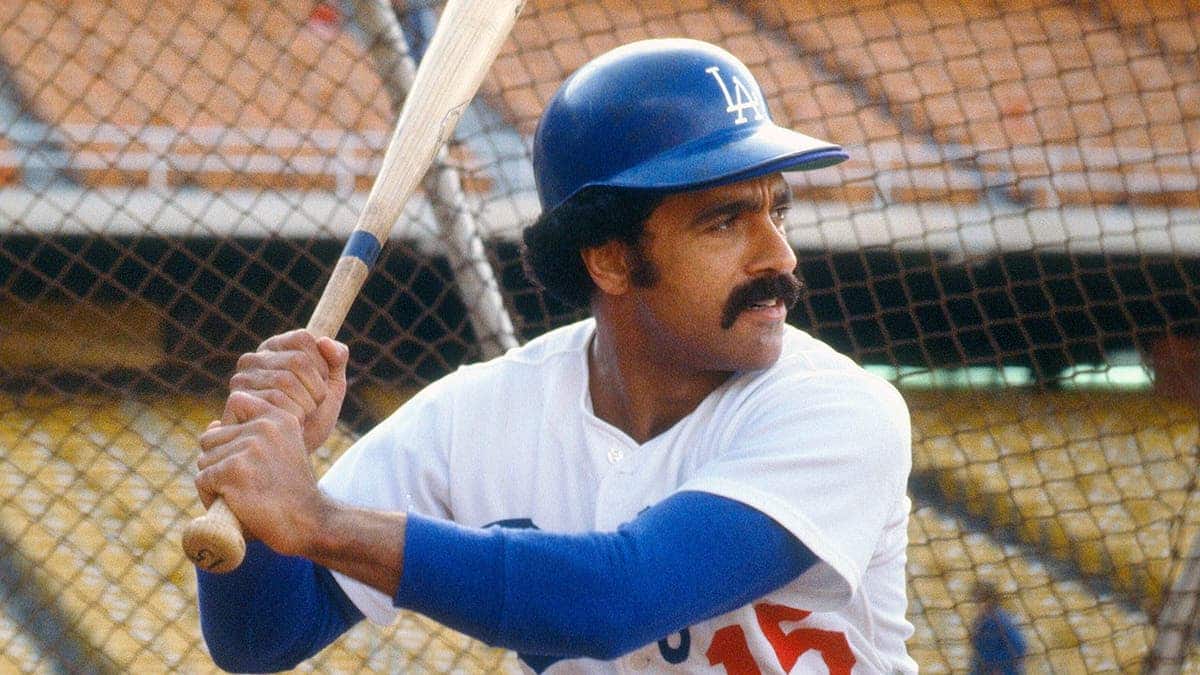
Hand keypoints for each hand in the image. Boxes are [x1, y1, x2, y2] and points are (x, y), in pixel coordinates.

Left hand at [195, 392, 330, 556]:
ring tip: (242, 495)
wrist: (308, 522)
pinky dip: (211, 497)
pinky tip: (235, 504)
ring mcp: (249, 447)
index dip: (232, 430)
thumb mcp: (280, 452)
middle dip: (219, 462)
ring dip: (215, 481)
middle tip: (246, 482)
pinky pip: (202, 480)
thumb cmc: (290, 491)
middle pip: (211, 438)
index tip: (252, 456)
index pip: (236, 401)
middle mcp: (265, 426)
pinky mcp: (234, 470)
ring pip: (204, 460)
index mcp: (280, 416)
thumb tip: (212, 426)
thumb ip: (248, 434)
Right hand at [226, 329, 348, 452]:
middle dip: (316, 390)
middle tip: (310, 408)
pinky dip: (292, 417)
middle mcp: (253, 359)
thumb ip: (336, 359)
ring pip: (287, 381)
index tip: (320, 385)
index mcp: (275, 348)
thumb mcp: (332, 387)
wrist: (294, 455)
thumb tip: (325, 341)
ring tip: (300, 418)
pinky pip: (275, 402)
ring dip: (306, 406)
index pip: (303, 338)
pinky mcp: (236, 400)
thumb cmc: (312, 419)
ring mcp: (241, 379)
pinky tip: (288, 426)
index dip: (321, 365)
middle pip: (298, 361)